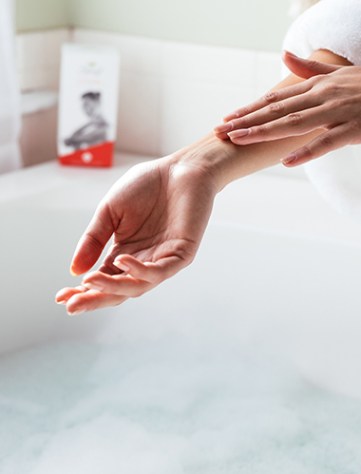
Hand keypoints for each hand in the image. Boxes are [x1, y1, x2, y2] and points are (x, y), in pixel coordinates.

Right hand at [55, 156, 216, 314]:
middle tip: (71, 305)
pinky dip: (140, 270)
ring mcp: (163, 259)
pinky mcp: (182, 254)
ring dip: (114, 286)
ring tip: (90, 282)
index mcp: (124, 253)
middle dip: (95, 298)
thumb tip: (74, 271)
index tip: (59, 297)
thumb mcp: (110, 212)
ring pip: (139, 285)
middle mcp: (143, 261)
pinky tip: (121, 261)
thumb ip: (94, 240)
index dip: (82, 291)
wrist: (179, 169)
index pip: (102, 280)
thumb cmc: (147, 187)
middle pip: (119, 290)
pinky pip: (161, 270)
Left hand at [214, 51, 360, 165]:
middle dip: (247, 120)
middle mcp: (325, 95)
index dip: (251, 109)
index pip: (278, 98)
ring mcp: (340, 111)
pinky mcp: (355, 128)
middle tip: (221, 130)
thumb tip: (285, 56)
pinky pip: (326, 142)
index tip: (228, 118)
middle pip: (278, 110)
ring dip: (264, 132)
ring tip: (240, 140)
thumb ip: (312, 68)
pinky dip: (306, 151)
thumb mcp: (343, 73)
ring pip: (294, 123)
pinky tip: (287, 161)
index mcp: (321, 84)